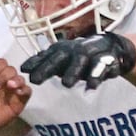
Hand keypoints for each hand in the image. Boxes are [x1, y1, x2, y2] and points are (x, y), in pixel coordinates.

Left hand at [0, 59, 29, 133]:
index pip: (0, 63)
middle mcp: (3, 80)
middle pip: (10, 70)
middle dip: (3, 75)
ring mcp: (11, 90)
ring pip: (20, 78)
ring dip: (16, 80)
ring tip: (10, 85)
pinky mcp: (18, 101)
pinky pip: (27, 92)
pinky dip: (25, 89)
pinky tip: (18, 91)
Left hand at [20, 33, 135, 89]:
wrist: (112, 49)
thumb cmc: (81, 57)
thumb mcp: (64, 58)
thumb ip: (46, 64)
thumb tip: (24, 69)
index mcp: (63, 50)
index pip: (45, 56)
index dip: (34, 63)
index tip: (22, 70)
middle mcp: (74, 50)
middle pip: (58, 58)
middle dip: (46, 68)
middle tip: (35, 80)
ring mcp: (90, 54)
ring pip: (80, 62)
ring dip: (72, 72)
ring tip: (66, 84)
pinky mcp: (106, 61)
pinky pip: (101, 68)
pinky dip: (96, 76)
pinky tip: (92, 86)